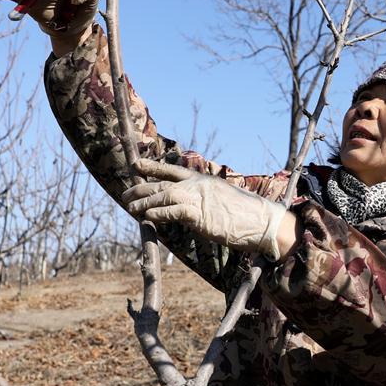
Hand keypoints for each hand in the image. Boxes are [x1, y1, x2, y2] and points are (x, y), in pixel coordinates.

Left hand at [122, 159, 286, 260]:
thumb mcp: (220, 199)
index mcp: (202, 180)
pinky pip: (173, 212)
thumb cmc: (243, 213)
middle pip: (162, 183)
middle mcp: (197, 185)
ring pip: (164, 196)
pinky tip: (147, 217)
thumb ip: (203, 198)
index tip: (136, 165)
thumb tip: (188, 206)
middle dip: (141, 188)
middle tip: (125, 196)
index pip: (172, 170)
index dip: (152, 167)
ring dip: (144, 202)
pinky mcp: (200, 215)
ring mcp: (198, 199)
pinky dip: (158, 214)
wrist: (261, 220)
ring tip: (130, 209)